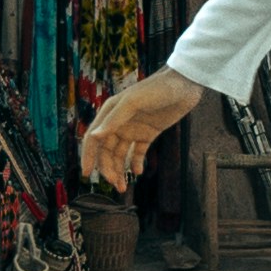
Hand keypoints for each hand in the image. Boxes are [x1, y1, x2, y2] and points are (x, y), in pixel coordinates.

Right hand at [76, 69, 205, 195]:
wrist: (185, 84)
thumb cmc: (157, 88)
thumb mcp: (134, 102)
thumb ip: (114, 119)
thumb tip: (95, 136)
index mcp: (110, 112)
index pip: (93, 137)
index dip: (88, 156)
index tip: (86, 174)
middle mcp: (119, 122)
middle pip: (107, 150)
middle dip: (108, 168)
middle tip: (115, 184)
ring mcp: (134, 128)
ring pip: (121, 154)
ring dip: (120, 170)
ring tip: (123, 186)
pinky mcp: (148, 133)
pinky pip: (138, 152)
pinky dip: (136, 163)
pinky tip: (138, 171)